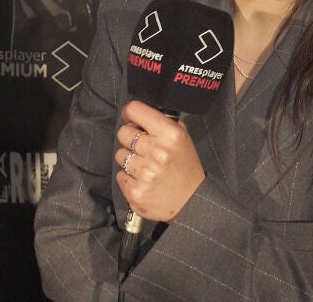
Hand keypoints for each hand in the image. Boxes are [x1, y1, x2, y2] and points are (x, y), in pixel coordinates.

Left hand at [115, 101, 204, 221]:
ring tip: (146, 167)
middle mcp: (157, 151)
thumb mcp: (183, 139)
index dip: (130, 113)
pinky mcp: (136, 191)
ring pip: (120, 155)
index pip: (135, 110)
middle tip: (143, 148)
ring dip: (130, 159)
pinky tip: (144, 180)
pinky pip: (121, 175)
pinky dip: (129, 178)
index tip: (132, 119)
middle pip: (123, 133)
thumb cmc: (185, 168)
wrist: (191, 202)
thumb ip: (163, 123)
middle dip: (130, 138)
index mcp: (170, 134)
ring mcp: (145, 173)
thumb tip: (137, 116)